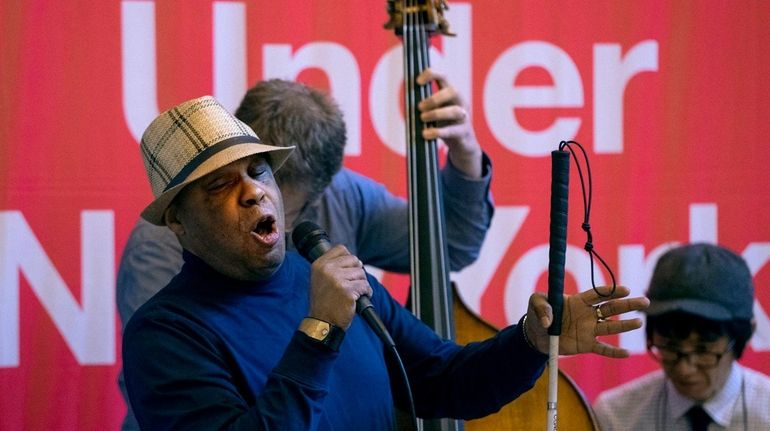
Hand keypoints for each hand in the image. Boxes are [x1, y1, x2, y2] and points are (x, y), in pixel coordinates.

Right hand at [308, 245, 372, 329]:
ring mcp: (337, 280)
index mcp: (319, 265)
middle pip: (354, 260)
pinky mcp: (348, 291)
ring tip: (355, 293)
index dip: (349, 259)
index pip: (341, 249)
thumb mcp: (320, 279)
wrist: (322, 322)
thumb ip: (332, 266)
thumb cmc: (324, 302)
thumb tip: (354, 259)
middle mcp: (327, 270)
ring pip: (361, 273)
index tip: (349, 270)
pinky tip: (359, 299)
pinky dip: (367, 292)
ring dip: (362, 284)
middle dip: (357, 272)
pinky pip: (366, 286)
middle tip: (353, 284)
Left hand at [416, 68, 482, 178]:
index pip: (444, 76)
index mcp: (451, 94)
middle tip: (419, 107)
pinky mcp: (463, 133)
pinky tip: (425, 134)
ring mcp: (464, 117)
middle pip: (453, 91)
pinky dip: (437, 132)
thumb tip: (406, 101)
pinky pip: (452, 131)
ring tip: (422, 118)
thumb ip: (424, 105)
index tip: (417, 81)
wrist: (462, 145)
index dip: (432, 74)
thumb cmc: (445, 125)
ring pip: (454, 111)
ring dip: (436, 114)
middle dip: (434, 98)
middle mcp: (460, 102)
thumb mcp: (434, 112)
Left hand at [524, 285, 649, 357]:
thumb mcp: (535, 303)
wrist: (536, 335)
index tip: (625, 289)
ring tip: (639, 322)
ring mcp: (588, 330)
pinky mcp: (586, 345)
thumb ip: (541, 305)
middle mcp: (587, 314)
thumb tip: (548, 320)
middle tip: (644, 302)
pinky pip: (602, 349)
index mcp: (578, 301)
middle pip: (611, 308)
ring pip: (610, 327)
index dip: (612, 291)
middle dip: (628, 304)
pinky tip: (626, 353)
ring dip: (624, 325)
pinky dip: (614, 352)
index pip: (599, 294)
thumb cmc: (537, 315)